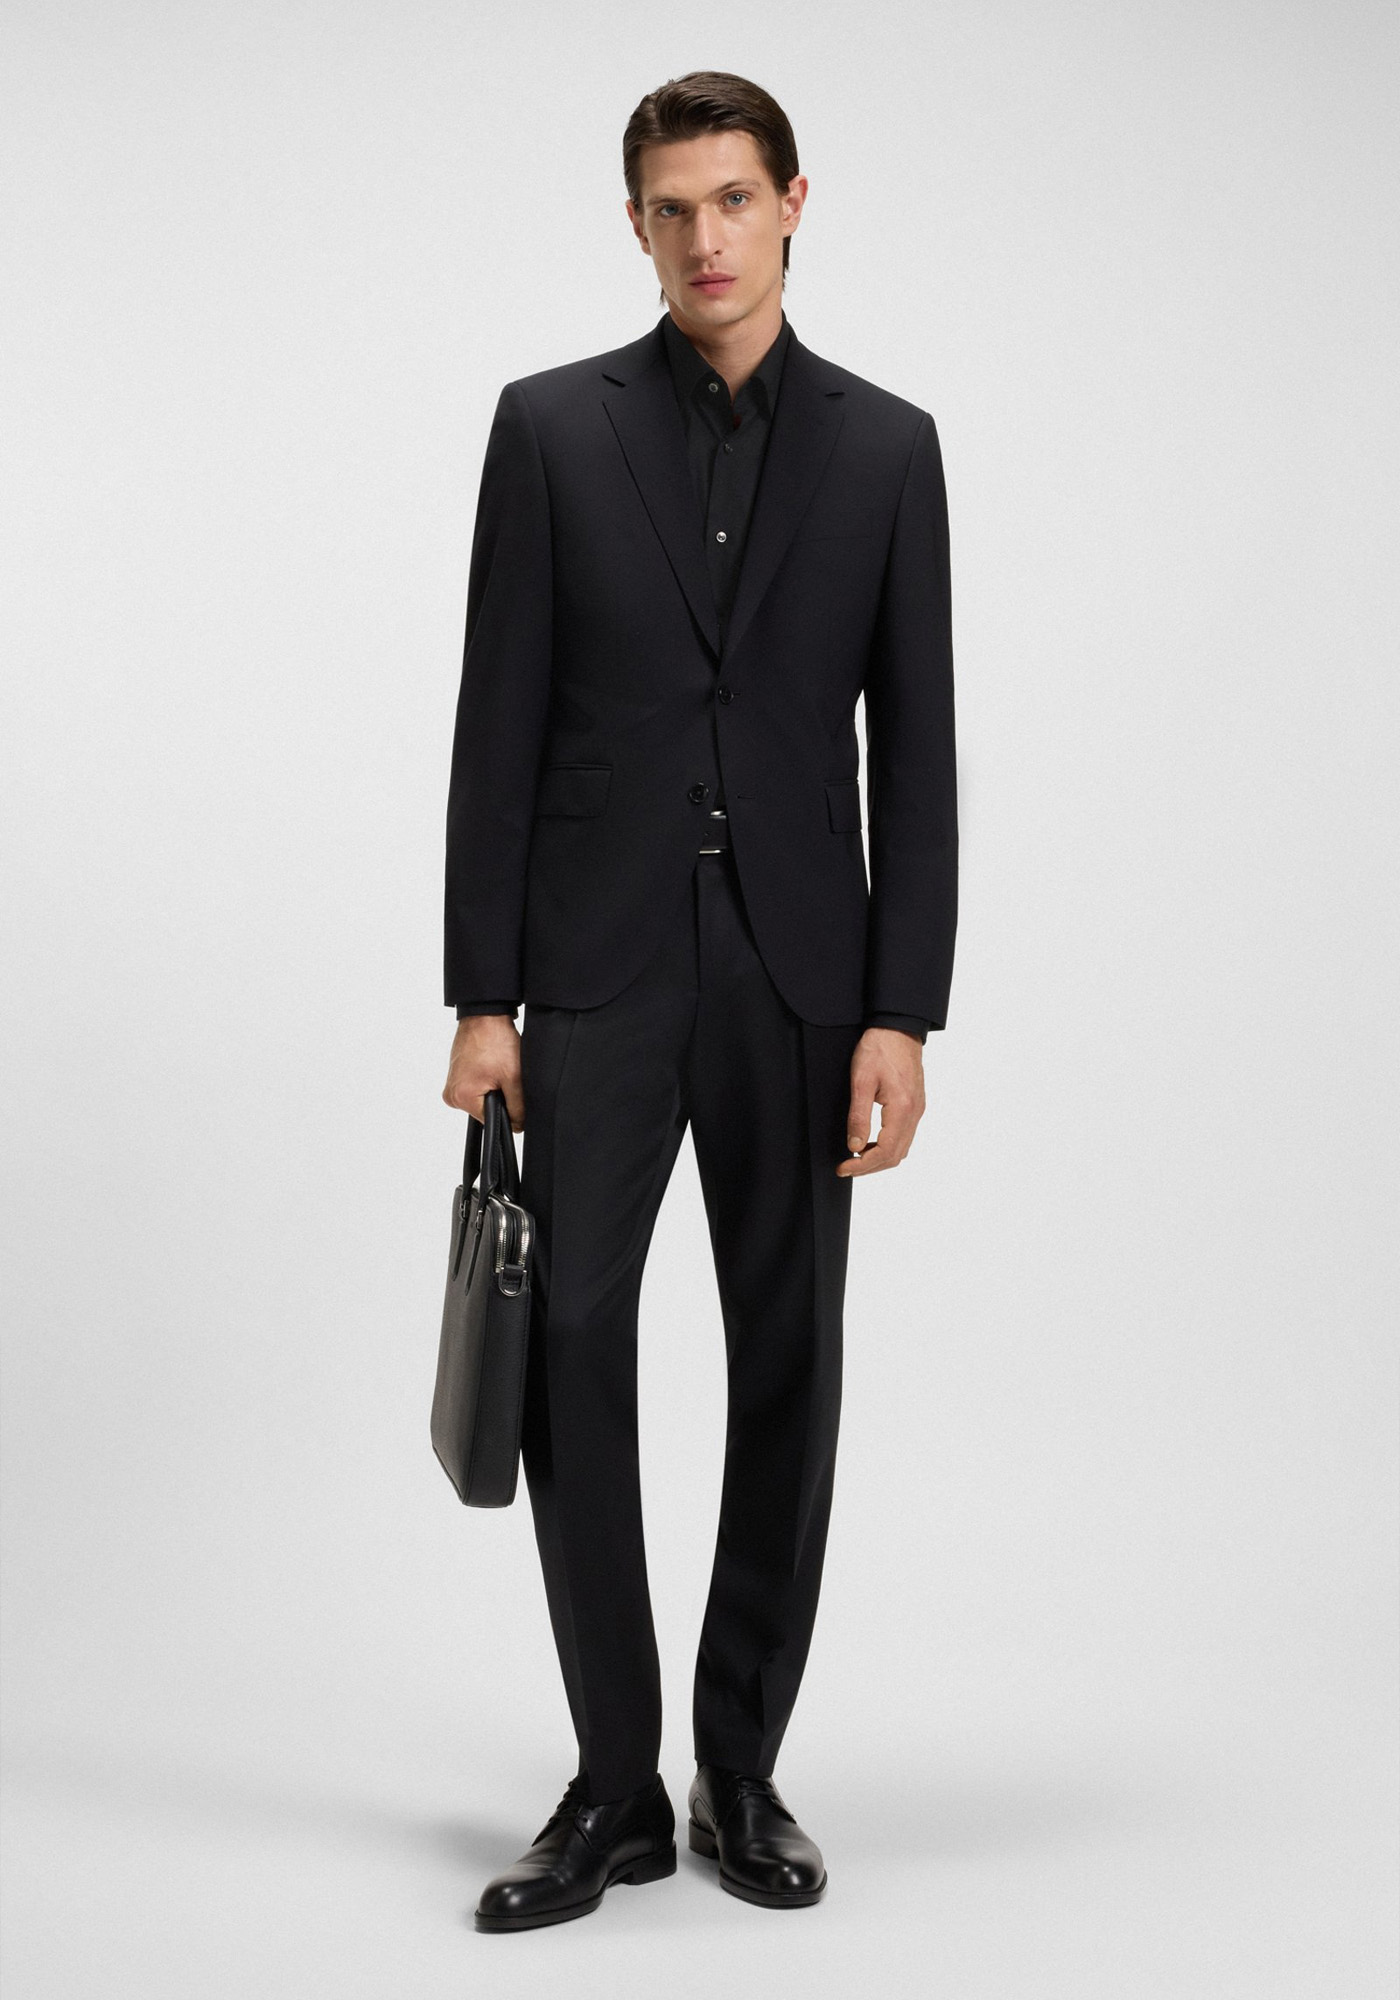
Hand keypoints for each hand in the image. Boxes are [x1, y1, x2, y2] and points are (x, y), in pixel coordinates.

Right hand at [442, 1015, 524, 1130]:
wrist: (485, 1015)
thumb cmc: (495, 1039)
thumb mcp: (513, 1077)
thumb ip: (517, 1106)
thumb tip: (517, 1125)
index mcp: (462, 1097)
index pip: (490, 1120)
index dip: (505, 1108)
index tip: (507, 1088)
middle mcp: (451, 1093)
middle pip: (483, 1109)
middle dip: (497, 1096)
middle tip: (501, 1074)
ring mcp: (451, 1084)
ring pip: (480, 1098)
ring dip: (491, 1087)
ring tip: (494, 1067)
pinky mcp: (455, 1075)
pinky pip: (473, 1087)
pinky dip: (484, 1080)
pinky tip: (488, 1065)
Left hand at [836, 1026, 925, 1175]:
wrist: (898, 1027)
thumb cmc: (879, 1049)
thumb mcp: (861, 1081)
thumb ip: (858, 1116)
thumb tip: (855, 1146)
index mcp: (902, 1108)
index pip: (885, 1152)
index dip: (863, 1166)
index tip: (843, 1168)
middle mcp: (914, 1113)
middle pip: (896, 1156)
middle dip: (870, 1167)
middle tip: (846, 1167)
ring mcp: (918, 1109)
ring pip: (902, 1148)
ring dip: (879, 1158)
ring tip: (856, 1157)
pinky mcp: (916, 1105)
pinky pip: (905, 1135)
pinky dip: (888, 1146)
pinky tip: (871, 1142)